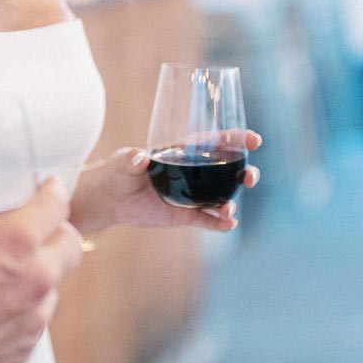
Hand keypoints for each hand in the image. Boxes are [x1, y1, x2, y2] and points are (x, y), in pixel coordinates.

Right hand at [0, 172, 81, 362]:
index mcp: (15, 243)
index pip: (55, 207)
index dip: (53, 193)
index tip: (49, 189)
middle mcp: (35, 279)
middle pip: (70, 246)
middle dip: (58, 233)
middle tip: (40, 230)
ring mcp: (33, 318)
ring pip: (53, 287)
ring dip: (39, 276)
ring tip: (9, 274)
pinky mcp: (24, 349)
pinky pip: (34, 322)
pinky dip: (22, 311)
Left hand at [70, 132, 261, 238]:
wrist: (108, 198)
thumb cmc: (117, 170)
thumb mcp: (123, 161)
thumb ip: (132, 159)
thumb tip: (140, 158)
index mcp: (183, 151)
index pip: (214, 142)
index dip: (236, 139)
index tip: (254, 140)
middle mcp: (193, 173)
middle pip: (226, 170)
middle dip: (244, 172)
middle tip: (250, 177)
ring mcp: (191, 195)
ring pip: (221, 198)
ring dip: (231, 202)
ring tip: (229, 210)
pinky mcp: (184, 215)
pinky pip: (206, 220)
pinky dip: (219, 223)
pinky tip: (228, 224)